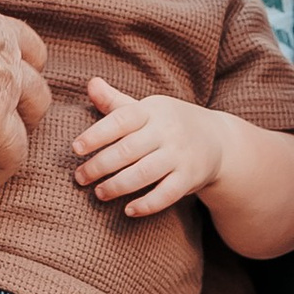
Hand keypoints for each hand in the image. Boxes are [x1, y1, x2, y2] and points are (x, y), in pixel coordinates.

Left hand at [72, 81, 223, 220]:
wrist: (218, 139)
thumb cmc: (169, 123)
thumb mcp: (147, 109)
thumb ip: (116, 102)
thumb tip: (91, 82)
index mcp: (152, 112)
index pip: (121, 119)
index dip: (96, 134)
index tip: (76, 148)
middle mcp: (166, 131)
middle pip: (128, 150)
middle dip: (100, 165)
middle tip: (80, 177)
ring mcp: (180, 155)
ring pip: (144, 173)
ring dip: (117, 186)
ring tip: (99, 193)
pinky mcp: (190, 177)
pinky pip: (167, 194)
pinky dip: (147, 204)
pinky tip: (128, 210)